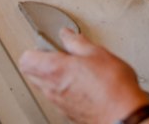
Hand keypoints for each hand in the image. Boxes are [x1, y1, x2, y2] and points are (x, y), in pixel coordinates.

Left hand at [19, 28, 148, 123]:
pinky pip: (57, 98)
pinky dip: (64, 89)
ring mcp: (58, 103)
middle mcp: (51, 88)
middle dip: (42, 62)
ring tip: (74, 69)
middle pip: (31, 74)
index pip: (26, 59)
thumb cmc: (112, 85)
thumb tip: (67, 35)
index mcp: (53, 69)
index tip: (49, 44)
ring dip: (53, 77)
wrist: (123, 114)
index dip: (36, 49)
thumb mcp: (97, 52)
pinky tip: (83, 84)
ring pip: (44, 87)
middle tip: (59, 55)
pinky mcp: (68, 113)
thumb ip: (77, 42)